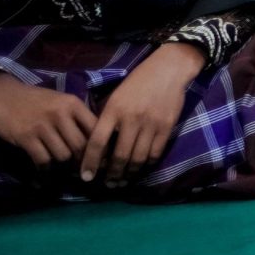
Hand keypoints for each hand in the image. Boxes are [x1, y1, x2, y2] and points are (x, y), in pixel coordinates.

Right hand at [0, 72, 95, 167]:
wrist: (3, 94)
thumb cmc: (36, 100)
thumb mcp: (61, 101)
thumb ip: (77, 117)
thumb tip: (96, 140)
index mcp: (73, 104)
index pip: (95, 129)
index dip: (100, 146)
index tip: (100, 158)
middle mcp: (60, 114)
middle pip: (80, 146)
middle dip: (82, 161)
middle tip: (81, 170)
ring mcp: (42, 126)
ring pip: (63, 155)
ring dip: (63, 165)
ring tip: (62, 169)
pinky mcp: (26, 137)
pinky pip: (43, 160)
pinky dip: (45, 169)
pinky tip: (44, 170)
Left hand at [80, 42, 201, 186]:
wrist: (168, 69)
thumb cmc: (137, 82)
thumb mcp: (115, 96)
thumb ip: (106, 118)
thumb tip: (95, 144)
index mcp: (113, 110)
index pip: (97, 142)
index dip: (90, 162)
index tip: (86, 177)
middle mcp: (131, 118)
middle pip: (119, 155)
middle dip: (112, 174)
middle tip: (108, 184)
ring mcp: (151, 123)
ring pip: (138, 157)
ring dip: (129, 173)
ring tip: (123, 181)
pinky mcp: (167, 126)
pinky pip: (155, 152)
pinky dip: (147, 164)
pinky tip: (140, 168)